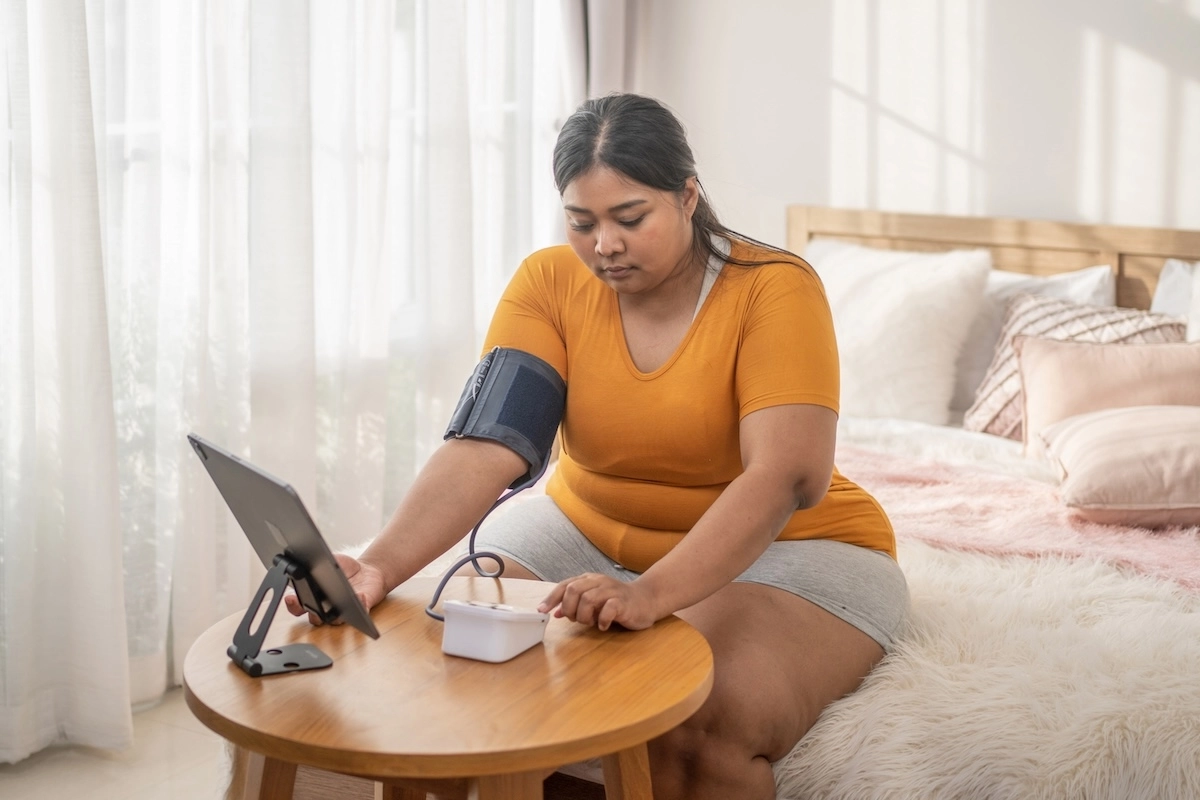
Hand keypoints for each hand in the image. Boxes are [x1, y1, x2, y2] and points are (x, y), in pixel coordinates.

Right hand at [284, 553, 387, 625]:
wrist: (366, 571)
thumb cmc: (343, 568)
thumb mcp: (329, 560)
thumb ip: (318, 561)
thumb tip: (308, 558)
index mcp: (314, 597)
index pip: (298, 606)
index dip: (292, 605)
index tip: (290, 598)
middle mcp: (326, 608)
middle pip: (314, 618)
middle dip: (313, 614)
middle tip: (313, 608)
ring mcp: (343, 612)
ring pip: (335, 621)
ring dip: (336, 615)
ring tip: (338, 602)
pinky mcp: (361, 610)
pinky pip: (360, 613)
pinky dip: (360, 604)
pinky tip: (360, 595)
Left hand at [537, 573, 659, 631]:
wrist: (646, 600)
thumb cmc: (616, 602)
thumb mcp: (593, 601)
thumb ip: (575, 604)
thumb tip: (556, 612)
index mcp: (589, 580)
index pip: (565, 585)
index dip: (551, 598)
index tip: (541, 611)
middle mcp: (599, 582)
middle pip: (573, 590)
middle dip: (569, 608)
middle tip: (576, 620)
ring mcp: (612, 590)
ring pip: (588, 599)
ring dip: (584, 616)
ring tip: (591, 622)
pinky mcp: (623, 602)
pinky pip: (608, 609)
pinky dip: (602, 620)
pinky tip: (603, 625)